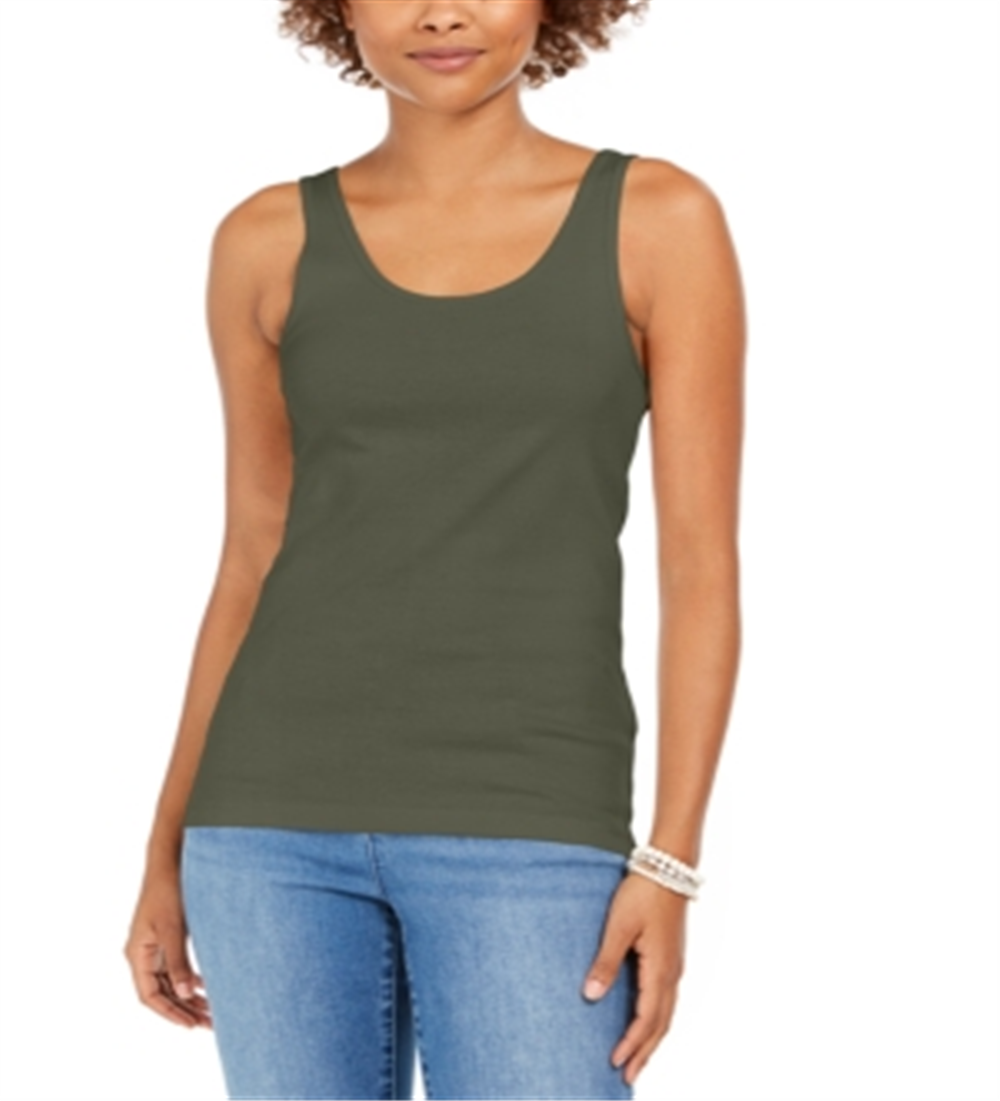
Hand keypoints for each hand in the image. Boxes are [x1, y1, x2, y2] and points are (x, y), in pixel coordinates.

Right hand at [123, 868, 212, 1029]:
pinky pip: (174, 966)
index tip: (191, 1025)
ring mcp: (154, 945)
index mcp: (137, 953)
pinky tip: (204, 986)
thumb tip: (185, 993)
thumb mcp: (173, 927)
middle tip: (209, 1022)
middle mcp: (142, 953)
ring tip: (210, 1010)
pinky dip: (188, 978)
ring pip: (169, 980)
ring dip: (187, 995)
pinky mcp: (166, 935)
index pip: (150, 995)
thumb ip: (178, 961)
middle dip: (183, 1008)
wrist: (170, 859)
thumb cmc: (167, 889)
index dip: (170, 1012)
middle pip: (161, 991)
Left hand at [581, 870, 687, 1085]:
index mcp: (660, 970)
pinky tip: (647, 1019)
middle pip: (661, 1024)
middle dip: (645, 1052)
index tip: (616, 1064)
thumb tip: (591, 995)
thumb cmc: (643, 893)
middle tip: (629, 1076)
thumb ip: (606, 961)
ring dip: (653, 1038)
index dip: (631, 1043)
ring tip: (639, 1057)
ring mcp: (674, 965)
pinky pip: (667, 998)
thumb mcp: (619, 926)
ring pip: (667, 1013)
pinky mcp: (671, 956)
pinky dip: (658, 1018)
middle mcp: (672, 973)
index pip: (647, 1019)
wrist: (668, 867)